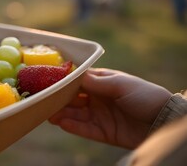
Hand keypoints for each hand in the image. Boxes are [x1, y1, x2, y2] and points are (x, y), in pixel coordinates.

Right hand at [49, 68, 171, 148]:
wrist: (164, 121)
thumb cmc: (145, 96)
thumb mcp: (120, 84)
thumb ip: (96, 82)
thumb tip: (72, 74)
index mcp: (102, 83)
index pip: (78, 81)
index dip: (64, 82)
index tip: (48, 81)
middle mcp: (98, 98)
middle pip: (73, 98)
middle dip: (59, 99)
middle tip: (43, 99)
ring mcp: (99, 115)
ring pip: (75, 114)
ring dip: (61, 113)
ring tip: (47, 113)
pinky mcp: (102, 132)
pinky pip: (83, 128)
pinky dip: (72, 126)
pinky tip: (61, 122)